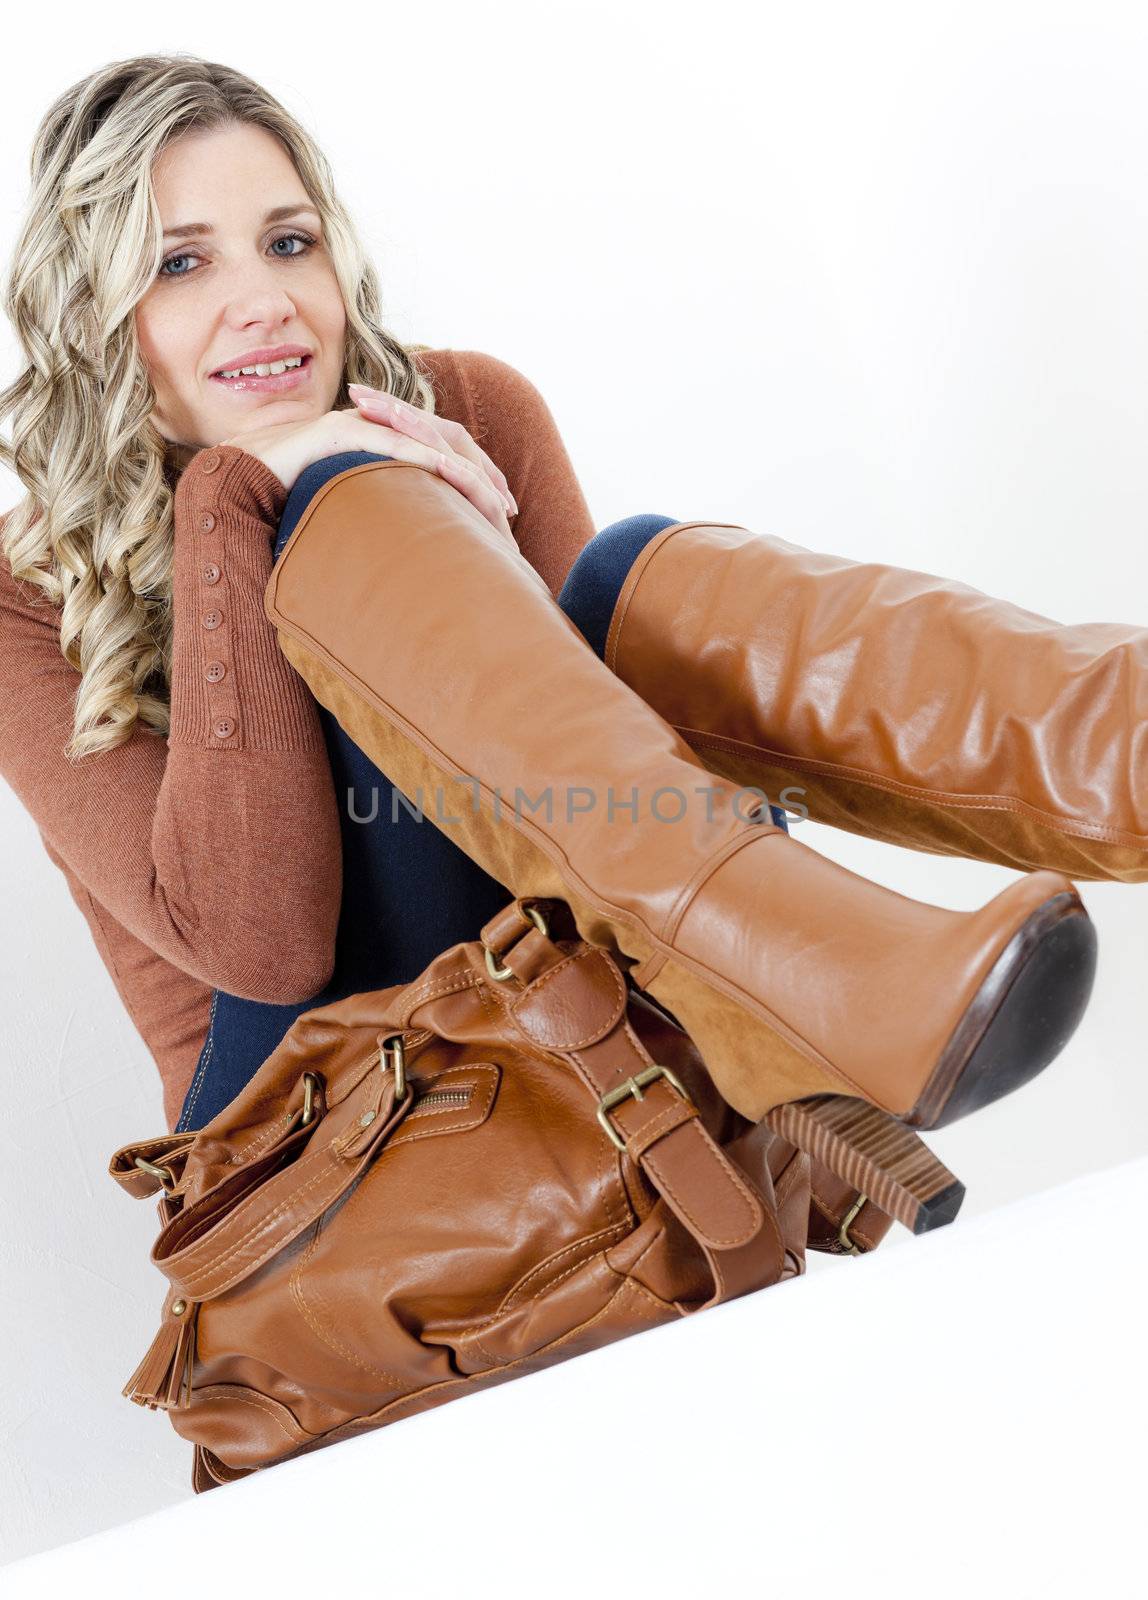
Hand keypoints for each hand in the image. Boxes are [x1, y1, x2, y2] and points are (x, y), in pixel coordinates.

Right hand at [220, 400, 516, 540]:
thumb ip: (374, 519)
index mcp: (381, 442)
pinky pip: (390, 444)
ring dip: (464, 470)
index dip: (474, 478)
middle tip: (510, 508)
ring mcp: (357, 425)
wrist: (233, 481)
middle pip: (446, 440)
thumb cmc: (284, 500)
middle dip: (483, 473)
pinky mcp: (338, 433)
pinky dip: (422, 459)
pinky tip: (448, 476)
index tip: (499, 511)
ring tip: (492, 499)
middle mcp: (375, 426)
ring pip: (426, 440)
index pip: (440, 451)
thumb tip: (400, 557)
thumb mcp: (344, 512)